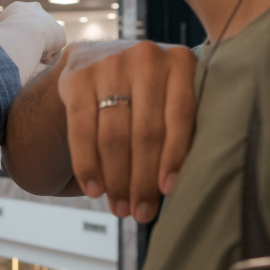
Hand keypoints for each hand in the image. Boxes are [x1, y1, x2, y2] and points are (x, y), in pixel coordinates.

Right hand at [0, 1, 66, 83]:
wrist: (23, 35)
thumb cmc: (4, 35)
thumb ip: (2, 35)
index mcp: (18, 7)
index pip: (19, 22)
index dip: (16, 35)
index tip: (13, 44)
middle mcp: (35, 10)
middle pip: (33, 28)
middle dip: (30, 39)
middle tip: (23, 51)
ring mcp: (50, 20)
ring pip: (44, 40)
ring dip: (38, 49)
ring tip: (30, 56)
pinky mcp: (60, 33)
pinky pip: (53, 50)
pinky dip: (46, 57)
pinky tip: (39, 57)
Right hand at [59, 40, 196, 221]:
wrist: (100, 57)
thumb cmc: (151, 91)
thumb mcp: (175, 93)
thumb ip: (187, 125)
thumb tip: (191, 185)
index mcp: (180, 61)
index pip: (179, 116)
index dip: (174, 157)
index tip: (168, 191)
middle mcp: (146, 56)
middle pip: (145, 131)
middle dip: (142, 179)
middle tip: (141, 213)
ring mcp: (109, 64)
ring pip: (114, 134)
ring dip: (116, 179)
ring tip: (120, 208)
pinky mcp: (78, 77)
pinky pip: (82, 129)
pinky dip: (87, 165)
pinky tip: (94, 190)